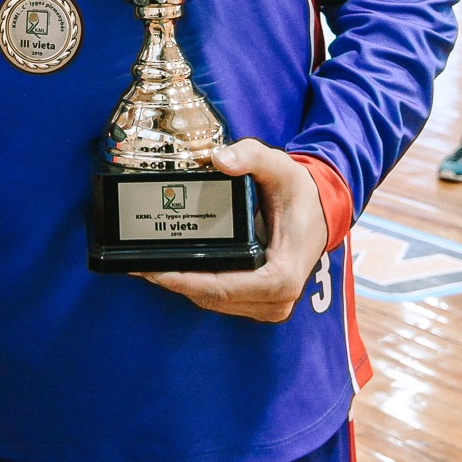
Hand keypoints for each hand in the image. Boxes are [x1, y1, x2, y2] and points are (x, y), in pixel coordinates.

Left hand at [137, 140, 328, 323]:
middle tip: (141, 264)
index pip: (229, 287)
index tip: (159, 270)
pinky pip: (221, 299)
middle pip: (216, 298)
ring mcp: (271, 305)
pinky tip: (171, 270)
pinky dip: (196, 287)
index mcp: (284, 272)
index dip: (191, 282)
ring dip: (182, 287)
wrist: (320, 212)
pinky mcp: (260, 303)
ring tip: (148, 265)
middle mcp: (279, 298)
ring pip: (215, 302)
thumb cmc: (299, 193)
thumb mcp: (280, 167)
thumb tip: (219, 160)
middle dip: (176, 283)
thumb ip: (250, 157)